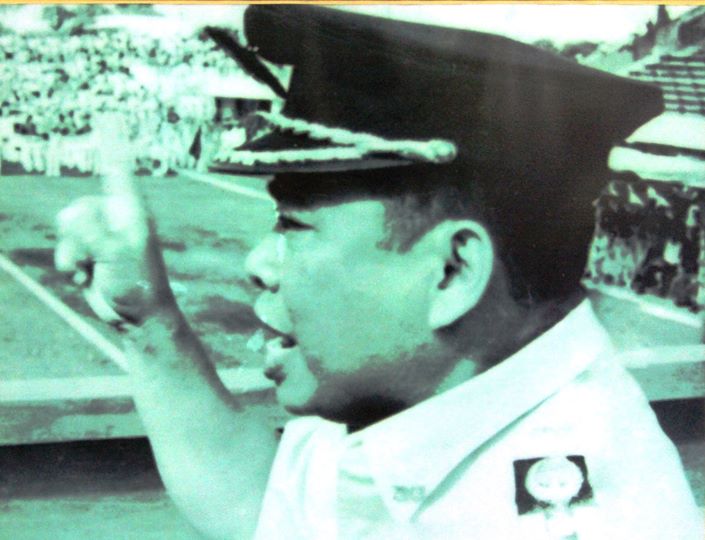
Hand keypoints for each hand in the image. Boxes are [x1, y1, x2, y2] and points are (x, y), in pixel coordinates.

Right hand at [54, 113, 175, 327]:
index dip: (110, 143)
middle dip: (75, 235)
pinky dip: (69, 264)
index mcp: (130, 213)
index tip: (106, 116)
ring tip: (89, 270)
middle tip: (91, 256)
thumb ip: (90, 231)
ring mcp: (102, 236)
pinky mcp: (91, 253)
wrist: (136, 316)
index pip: (117, 170)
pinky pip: (65, 248)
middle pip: (77, 208)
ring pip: (66, 230)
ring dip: (71, 253)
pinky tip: (84, 278)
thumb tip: (72, 215)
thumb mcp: (114, 256)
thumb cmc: (136, 285)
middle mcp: (116, 219)